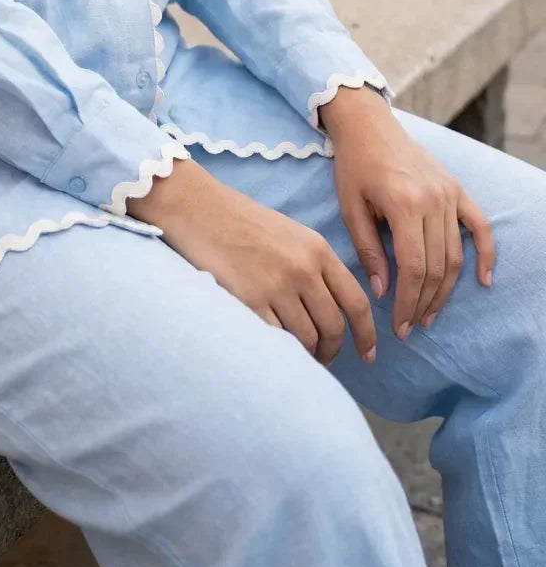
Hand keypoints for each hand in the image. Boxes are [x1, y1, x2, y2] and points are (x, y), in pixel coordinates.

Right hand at [127, 159, 376, 366]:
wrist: (198, 208)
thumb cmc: (241, 221)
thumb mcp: (290, 234)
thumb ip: (314, 265)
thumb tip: (330, 307)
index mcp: (318, 250)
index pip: (356, 302)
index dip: (366, 334)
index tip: (368, 354)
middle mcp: (303, 269)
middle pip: (333, 326)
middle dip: (333, 350)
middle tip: (324, 358)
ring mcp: (277, 286)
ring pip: (307, 338)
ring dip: (306, 354)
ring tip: (298, 356)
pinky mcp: (250, 300)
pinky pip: (276, 339)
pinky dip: (280, 350)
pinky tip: (275, 350)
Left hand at [323, 87, 494, 339]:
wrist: (369, 126)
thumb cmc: (354, 165)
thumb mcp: (351, 208)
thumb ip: (368, 250)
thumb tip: (383, 291)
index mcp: (404, 204)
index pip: (413, 267)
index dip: (407, 301)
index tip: (398, 326)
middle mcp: (433, 200)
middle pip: (436, 266)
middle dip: (424, 302)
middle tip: (411, 326)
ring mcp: (449, 194)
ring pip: (455, 254)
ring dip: (445, 288)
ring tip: (429, 313)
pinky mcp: (456, 189)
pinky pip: (479, 225)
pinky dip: (485, 254)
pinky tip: (483, 280)